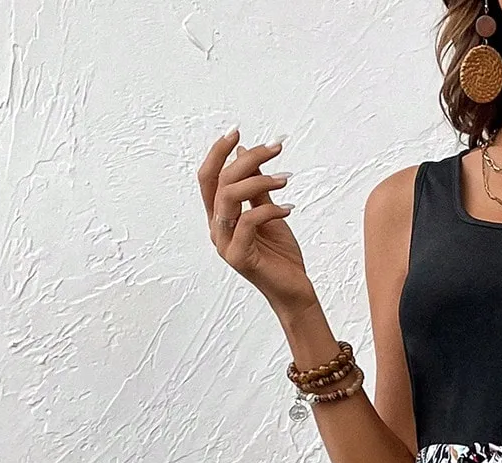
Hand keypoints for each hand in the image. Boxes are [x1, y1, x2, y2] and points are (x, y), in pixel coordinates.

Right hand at [198, 129, 313, 314]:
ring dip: (260, 180)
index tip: (237, 132)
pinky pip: (249, 221)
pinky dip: (270, 209)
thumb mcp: (269, 213)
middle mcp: (217, 229)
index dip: (218, 152)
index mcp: (219, 217)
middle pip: (220, 181)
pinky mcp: (239, 257)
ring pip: (230, 197)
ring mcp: (225, 244)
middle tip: (275, 149)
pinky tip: (289, 208)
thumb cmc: (280, 255)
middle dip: (247, 159)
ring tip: (285, 178)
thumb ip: (256, 187)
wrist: (293, 291)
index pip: (208, 178)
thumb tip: (244, 152)